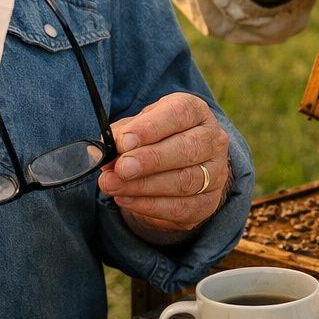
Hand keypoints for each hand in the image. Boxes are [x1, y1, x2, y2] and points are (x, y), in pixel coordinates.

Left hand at [97, 92, 230, 241]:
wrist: (179, 167)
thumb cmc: (155, 138)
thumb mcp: (139, 127)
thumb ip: (122, 135)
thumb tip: (103, 151)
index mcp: (196, 112)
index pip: (179, 114)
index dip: (151, 128)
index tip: (124, 141)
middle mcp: (213, 139)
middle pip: (187, 148)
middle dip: (150, 160)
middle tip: (121, 168)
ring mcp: (216, 172)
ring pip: (184, 181)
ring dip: (144, 186)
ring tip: (113, 185)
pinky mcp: (207, 202)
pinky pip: (180, 207)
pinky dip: (149, 205)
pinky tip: (125, 199)